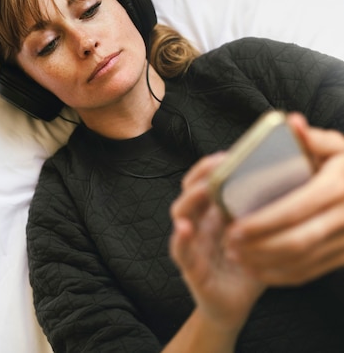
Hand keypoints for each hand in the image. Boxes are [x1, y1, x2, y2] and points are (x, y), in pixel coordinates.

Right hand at [169, 153, 264, 332]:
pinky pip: (180, 251)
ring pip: (180, 214)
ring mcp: (191, 244)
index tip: (227, 154)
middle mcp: (199, 224)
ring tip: (204, 188)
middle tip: (217, 163)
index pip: (203, 181)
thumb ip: (261, 214)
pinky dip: (180, 239)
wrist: (232, 308)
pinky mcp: (190, 268)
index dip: (211, 167)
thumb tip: (283, 186)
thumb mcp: (255, 236)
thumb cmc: (245, 268)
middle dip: (200, 174)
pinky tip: (185, 228)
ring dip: (190, 198)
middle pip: (189, 191)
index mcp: (213, 214)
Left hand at [225, 113, 343, 285]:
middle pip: (297, 240)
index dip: (263, 222)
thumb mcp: (338, 147)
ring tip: (236, 256)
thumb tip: (292, 122)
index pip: (295, 209)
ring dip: (266, 263)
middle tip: (229, 245)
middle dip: (259, 246)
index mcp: (338, 187)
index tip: (234, 226)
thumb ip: (313, 138)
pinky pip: (311, 272)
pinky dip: (282, 275)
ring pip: (302, 261)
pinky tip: (258, 269)